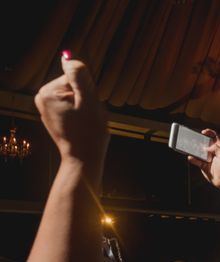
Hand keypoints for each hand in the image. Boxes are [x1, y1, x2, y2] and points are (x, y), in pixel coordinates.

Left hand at [34, 54, 107, 178]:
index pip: (76, 78)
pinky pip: (71, 107)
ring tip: (85, 123)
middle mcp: (42, 97)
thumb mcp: (89, 102)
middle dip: (86, 99)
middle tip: (88, 117)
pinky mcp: (52, 116)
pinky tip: (81, 126)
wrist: (84, 159)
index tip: (88, 108)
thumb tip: (68, 58)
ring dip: (85, 107)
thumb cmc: (89, 133)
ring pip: (74, 97)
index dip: (89, 91)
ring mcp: (46, 107)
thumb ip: (79, 77)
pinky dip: (80, 114)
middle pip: (74, 86)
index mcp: (48, 92)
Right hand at [186, 129, 219, 193]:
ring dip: (194, 149)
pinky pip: (196, 161)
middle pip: (204, 143)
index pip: (214, 137)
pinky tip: (190, 157)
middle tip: (194, 138)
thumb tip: (206, 147)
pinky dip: (192, 159)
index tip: (203, 132)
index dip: (209, 133)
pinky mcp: (203, 165)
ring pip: (198, 151)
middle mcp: (212, 152)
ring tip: (189, 146)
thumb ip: (216, 149)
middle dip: (199, 140)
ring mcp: (207, 158)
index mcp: (219, 148)